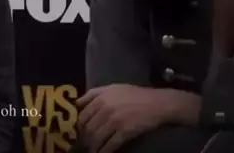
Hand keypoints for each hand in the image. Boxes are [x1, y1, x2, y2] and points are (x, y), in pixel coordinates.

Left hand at [76, 84, 200, 152]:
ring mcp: (114, 120)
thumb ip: (94, 93)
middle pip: (87, 128)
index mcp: (101, 96)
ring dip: (92, 148)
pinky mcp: (124, 131)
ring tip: (91, 152)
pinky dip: (103, 152)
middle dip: (84, 140)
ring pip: (96, 138)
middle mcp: (105, 107)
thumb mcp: (112, 88)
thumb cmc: (134, 95)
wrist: (156, 103)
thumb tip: (77, 104)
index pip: (82, 115)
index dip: (79, 127)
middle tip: (84, 146)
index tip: (79, 134)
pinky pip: (109, 145)